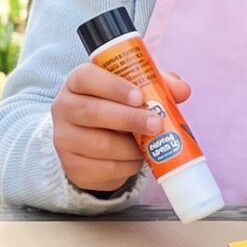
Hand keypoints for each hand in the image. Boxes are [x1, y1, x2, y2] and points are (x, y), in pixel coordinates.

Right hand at [50, 62, 192, 193]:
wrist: (92, 145)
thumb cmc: (115, 108)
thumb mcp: (134, 91)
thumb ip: (157, 84)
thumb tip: (182, 90)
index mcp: (77, 82)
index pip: (87, 77)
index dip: (113, 86)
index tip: (139, 96)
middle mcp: (64, 107)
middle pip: (93, 112)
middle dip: (129, 119)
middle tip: (157, 124)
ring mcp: (64, 138)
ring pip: (100, 144)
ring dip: (132, 147)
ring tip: (148, 146)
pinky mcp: (71, 165)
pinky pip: (103, 168)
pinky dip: (126, 166)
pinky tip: (135, 159)